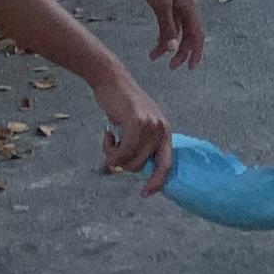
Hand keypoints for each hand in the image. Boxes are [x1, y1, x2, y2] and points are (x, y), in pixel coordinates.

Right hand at [94, 67, 173, 190]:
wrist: (112, 80)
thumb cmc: (121, 105)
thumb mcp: (138, 125)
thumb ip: (141, 144)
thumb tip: (135, 168)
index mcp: (164, 131)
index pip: (166, 164)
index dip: (157, 181)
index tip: (145, 193)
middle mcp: (161, 129)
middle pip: (141, 166)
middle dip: (123, 163)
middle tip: (112, 147)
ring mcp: (150, 125)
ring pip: (130, 161)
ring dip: (113, 157)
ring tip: (109, 140)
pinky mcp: (136, 122)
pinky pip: (122, 152)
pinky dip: (110, 150)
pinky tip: (107, 135)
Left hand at [134, 0, 207, 69]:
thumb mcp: (160, 5)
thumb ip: (167, 27)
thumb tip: (172, 48)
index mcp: (190, 7)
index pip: (197, 35)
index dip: (195, 52)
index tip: (190, 67)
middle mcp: (188, 6)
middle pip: (189, 34)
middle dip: (180, 52)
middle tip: (170, 67)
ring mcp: (180, 2)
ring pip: (179, 29)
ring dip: (169, 44)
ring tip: (154, 56)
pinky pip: (172, 21)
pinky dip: (165, 32)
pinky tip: (156, 40)